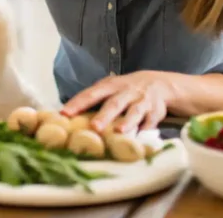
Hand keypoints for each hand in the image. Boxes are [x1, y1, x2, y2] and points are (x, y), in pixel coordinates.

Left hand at [60, 71, 178, 133]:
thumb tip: (67, 114)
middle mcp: (126, 92)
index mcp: (110, 86)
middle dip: (104, 116)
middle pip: (114, 103)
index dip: (78, 104)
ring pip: (134, 111)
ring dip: (127, 122)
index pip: (91, 94)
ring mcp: (141, 101)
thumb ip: (92, 98)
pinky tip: (140, 138)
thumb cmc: (125, 89)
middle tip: (94, 127)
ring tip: (119, 132)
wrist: (158, 83)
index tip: (64, 114)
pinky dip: (146, 130)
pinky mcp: (155, 111)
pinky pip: (151, 121)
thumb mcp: (109, 87)